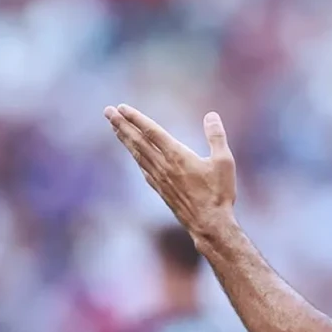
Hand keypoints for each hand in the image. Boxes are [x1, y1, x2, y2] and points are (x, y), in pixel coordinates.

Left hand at [105, 104, 237, 235]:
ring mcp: (160, 179)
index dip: (136, 118)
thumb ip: (216, 137)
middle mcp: (164, 166)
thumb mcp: (224, 161)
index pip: (152, 131)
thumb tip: (211, 115)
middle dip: (121, 124)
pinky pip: (143, 169)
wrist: (209, 224)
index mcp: (177, 156)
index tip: (122, 107)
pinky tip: (133, 155)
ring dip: (124, 139)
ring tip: (114, 127)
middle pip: (138, 141)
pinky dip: (135, 158)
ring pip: (137, 154)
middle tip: (107, 111)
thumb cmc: (219, 193)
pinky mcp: (161, 190)